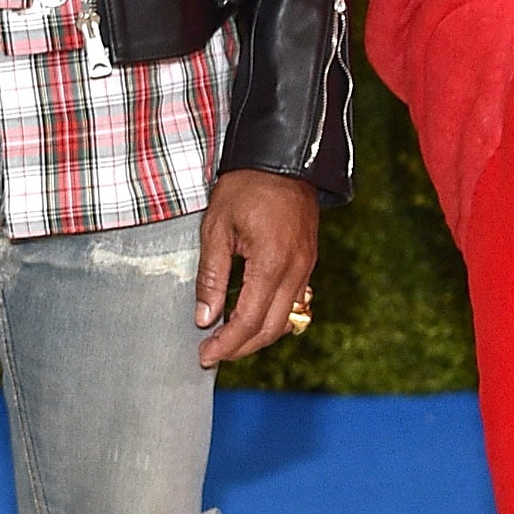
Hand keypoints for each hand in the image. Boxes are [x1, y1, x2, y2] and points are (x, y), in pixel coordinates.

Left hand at [195, 169, 320, 366]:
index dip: (226, 344)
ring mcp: (306, 266)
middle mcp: (295, 270)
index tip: (205, 355)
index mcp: (271, 263)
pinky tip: (250, 315)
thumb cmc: (246, 186)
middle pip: (271, 329)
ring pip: (286, 319)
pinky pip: (294, 302)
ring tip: (228, 340)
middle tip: (213, 354)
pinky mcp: (308, 261)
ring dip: (257, 336)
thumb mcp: (217, 227)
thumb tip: (204, 317)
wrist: (283, 158)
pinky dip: (272, 317)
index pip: (248, 320)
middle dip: (241, 348)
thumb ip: (211, 275)